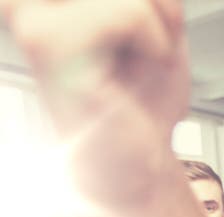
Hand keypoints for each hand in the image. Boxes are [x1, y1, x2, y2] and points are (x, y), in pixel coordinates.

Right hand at [0, 0, 188, 214]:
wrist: (140, 162)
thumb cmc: (144, 99)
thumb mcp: (159, 20)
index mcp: (52, 0)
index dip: (149, 0)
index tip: (145, 26)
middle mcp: (31, 3)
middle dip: (154, 2)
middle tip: (151, 40)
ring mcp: (33, 17)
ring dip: (157, 21)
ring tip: (144, 56)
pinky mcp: (47, 43)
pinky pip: (127, 12)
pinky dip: (155, 40)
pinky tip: (143, 65)